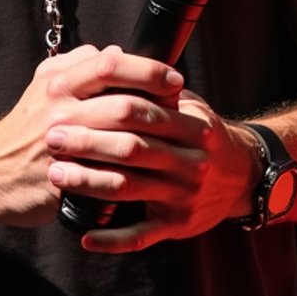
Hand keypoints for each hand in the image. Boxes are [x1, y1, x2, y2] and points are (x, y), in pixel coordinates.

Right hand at [0, 44, 183, 228]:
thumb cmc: (24, 128)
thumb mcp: (43, 85)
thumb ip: (76, 65)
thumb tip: (113, 54)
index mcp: (58, 83)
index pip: (112, 64)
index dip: (149, 70)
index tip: (174, 79)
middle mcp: (60, 110)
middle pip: (124, 102)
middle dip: (161, 107)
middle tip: (185, 113)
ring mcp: (64, 146)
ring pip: (123, 140)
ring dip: (155, 141)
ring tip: (176, 142)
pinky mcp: (66, 179)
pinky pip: (110, 177)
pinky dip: (136, 174)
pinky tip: (155, 173)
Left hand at [44, 89, 257, 251]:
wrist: (244, 176)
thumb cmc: (203, 135)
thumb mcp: (191, 105)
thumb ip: (154, 89)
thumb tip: (108, 56)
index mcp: (193, 127)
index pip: (144, 112)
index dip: (102, 108)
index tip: (67, 107)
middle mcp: (191, 162)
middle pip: (132, 149)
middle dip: (88, 143)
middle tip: (52, 139)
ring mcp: (185, 196)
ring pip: (130, 188)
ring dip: (89, 182)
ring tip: (57, 175)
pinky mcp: (179, 225)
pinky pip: (141, 237)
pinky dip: (112, 239)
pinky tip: (86, 237)